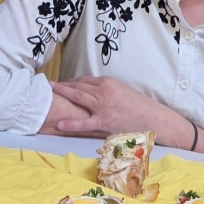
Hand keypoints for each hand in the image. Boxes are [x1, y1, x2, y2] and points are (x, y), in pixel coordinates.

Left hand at [48, 76, 170, 139]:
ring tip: (50, 94)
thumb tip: (92, 90)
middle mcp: (103, 91)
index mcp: (108, 82)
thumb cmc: (139, 105)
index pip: (85, 79)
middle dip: (63, 85)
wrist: (153, 118)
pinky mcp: (104, 122)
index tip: (64, 83)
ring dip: (63, 94)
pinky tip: (60, 124)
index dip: (72, 81)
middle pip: (78, 86)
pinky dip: (71, 123)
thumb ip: (106, 88)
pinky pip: (84, 123)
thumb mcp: (122, 90)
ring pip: (78, 98)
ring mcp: (103, 107)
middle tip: (50, 84)